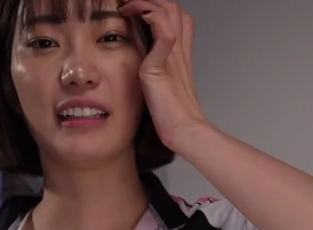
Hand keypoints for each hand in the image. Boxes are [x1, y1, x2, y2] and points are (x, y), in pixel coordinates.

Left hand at [119, 0, 207, 150]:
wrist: (184, 132)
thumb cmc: (174, 117)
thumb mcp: (162, 88)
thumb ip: (155, 73)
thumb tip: (141, 68)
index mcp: (180, 57)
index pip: (179, 19)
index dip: (161, 9)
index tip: (139, 11)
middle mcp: (179, 52)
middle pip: (174, 10)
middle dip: (151, 1)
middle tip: (129, 5)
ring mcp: (173, 58)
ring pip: (169, 13)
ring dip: (147, 4)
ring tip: (128, 7)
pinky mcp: (161, 67)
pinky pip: (164, 33)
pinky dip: (152, 18)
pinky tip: (140, 17)